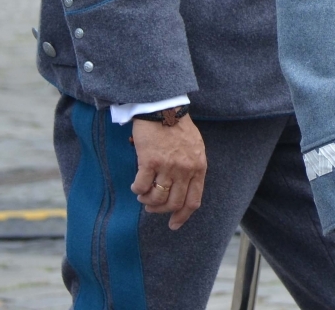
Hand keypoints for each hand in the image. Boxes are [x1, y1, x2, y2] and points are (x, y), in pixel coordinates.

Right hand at [130, 115, 206, 229]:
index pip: (193, 201)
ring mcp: (168, 166)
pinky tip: (136, 185)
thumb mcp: (195, 148)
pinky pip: (141, 187)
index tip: (173, 224)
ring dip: (147, 201)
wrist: (164, 109)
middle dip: (160, 210)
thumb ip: (192, 168)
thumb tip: (182, 189)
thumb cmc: (179, 128)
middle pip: (173, 203)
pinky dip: (137, 190)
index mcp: (198, 167)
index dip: (182, 216)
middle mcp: (185, 170)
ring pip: (157, 198)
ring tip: (143, 195)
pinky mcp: (150, 162)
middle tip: (151, 207)